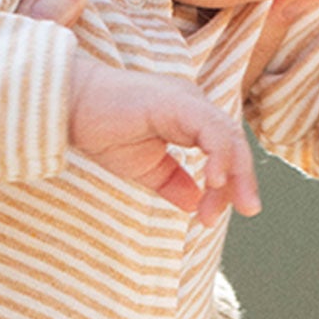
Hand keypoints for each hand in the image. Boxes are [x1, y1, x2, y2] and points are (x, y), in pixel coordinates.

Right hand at [68, 56, 261, 220]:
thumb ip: (173, 183)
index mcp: (190, 118)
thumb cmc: (102, 130)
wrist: (68, 108)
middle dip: (243, 179)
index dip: (229, 183)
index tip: (210, 217)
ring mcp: (187, 100)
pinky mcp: (176, 102)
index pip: (224, 150)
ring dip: (236, 173)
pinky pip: (211, 129)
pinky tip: (215, 181)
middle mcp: (194, 105)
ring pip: (228, 135)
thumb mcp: (146, 167)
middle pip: (233, 143)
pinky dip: (219, 155)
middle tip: (249, 210)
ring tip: (236, 205)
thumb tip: (196, 204)